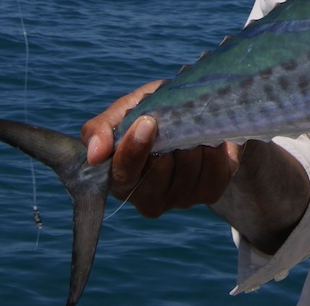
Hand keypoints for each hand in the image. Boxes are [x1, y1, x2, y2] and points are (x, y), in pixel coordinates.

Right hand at [81, 81, 240, 216]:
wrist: (194, 110)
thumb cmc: (152, 113)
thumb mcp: (125, 111)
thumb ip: (101, 129)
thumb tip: (94, 155)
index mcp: (121, 178)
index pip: (123, 173)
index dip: (135, 149)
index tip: (148, 122)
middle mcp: (149, 198)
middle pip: (159, 174)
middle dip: (169, 141)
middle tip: (175, 119)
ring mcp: (180, 199)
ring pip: (189, 171)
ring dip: (193, 142)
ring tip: (192, 126)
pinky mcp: (209, 193)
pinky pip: (215, 173)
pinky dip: (215, 150)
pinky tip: (209, 140)